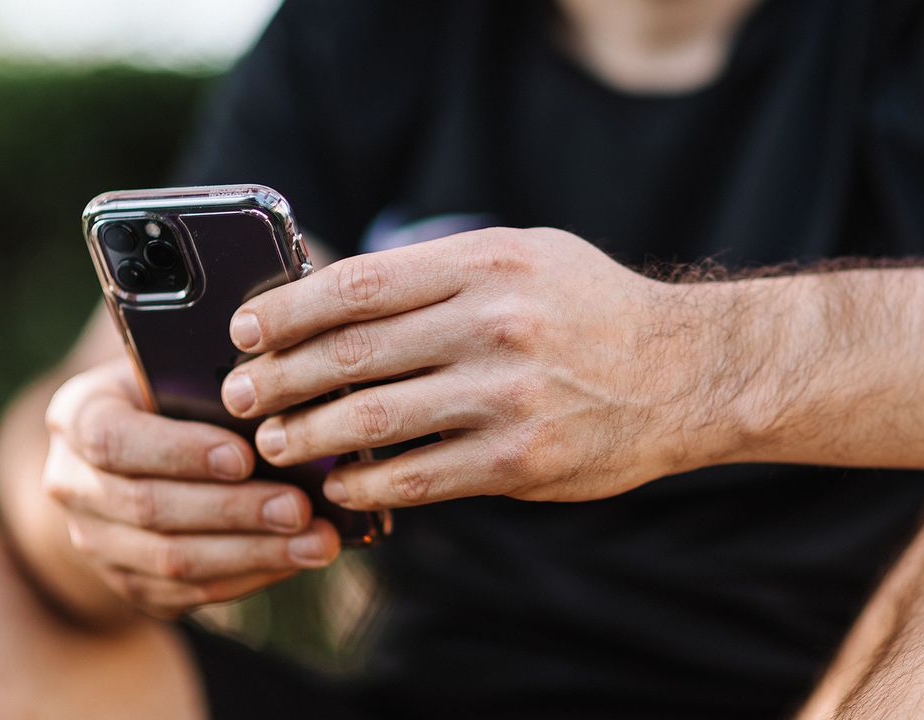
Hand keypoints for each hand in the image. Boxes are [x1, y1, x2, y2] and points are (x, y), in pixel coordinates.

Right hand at [42, 360, 340, 617]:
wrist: (127, 454)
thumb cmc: (166, 395)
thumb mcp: (170, 370)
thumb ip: (205, 380)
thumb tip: (280, 399)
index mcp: (76, 417)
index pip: (114, 440)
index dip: (180, 452)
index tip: (245, 457)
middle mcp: (71, 484)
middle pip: (148, 508)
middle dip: (232, 510)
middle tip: (299, 507)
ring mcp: (94, 541)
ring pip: (171, 560)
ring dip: (251, 553)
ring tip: (315, 542)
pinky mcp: (126, 583)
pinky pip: (187, 593)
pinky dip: (247, 577)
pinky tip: (294, 560)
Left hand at [221, 228, 733, 508]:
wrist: (687, 371)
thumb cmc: (588, 307)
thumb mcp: (522, 256)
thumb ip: (437, 271)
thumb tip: (333, 294)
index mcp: (483, 264)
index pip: (356, 286)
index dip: (286, 309)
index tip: (244, 329)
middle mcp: (492, 324)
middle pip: (350, 354)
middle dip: (277, 378)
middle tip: (236, 395)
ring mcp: (506, 395)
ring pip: (373, 420)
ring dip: (306, 436)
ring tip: (271, 443)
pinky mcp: (521, 459)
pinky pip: (419, 476)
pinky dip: (365, 481)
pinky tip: (336, 483)